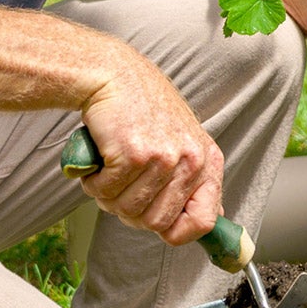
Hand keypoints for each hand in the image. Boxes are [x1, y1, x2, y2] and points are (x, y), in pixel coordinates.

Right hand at [77, 46, 225, 246]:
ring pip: (128, 211)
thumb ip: (194, 180)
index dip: (178, 232)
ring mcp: (163, 157)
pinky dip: (94, 183)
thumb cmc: (144, 109)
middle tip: (123, 187)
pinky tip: (100, 160)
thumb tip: (212, 219)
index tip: (159, 225)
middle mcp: (191, 160)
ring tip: (111, 170)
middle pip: (157, 223)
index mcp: (207, 160)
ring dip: (109, 197)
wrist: (115, 74)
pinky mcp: (133, 154)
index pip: (204, 221)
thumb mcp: (184, 141)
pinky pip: (106, 192)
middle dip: (132, 213)